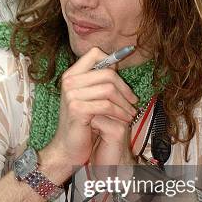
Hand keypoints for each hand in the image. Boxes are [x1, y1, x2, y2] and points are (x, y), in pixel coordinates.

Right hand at [42, 47, 137, 175]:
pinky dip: (120, 113)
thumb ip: (99, 81)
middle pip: (107, 73)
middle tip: (134, 100)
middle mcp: (69, 81)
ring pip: (109, 89)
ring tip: (131, 113)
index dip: (112, 59)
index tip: (123, 74)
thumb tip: (116, 62)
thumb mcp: (90, 97)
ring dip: (125, 103)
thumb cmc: (82, 123)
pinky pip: (106, 105)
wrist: (68, 148)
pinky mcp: (77, 109)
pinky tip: (125, 120)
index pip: (94, 54)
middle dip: (125, 88)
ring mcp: (71, 95)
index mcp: (71, 75)